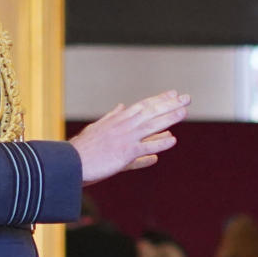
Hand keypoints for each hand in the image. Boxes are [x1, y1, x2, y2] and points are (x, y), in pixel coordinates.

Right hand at [69, 91, 189, 184]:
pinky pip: (146, 147)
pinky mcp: (125, 153)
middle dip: (170, 104)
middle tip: (186, 98)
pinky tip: (172, 140)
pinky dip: (159, 143)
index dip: (159, 99)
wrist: (71, 162)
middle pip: (151, 112)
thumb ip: (112, 117)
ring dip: (169, 118)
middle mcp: (123, 126)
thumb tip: (121, 106)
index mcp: (118, 119)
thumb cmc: (83, 148)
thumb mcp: (97, 127)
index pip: (143, 106)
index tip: (173, 93)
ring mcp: (125, 139)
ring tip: (184, 112)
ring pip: (152, 125)